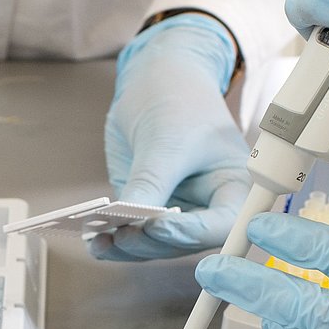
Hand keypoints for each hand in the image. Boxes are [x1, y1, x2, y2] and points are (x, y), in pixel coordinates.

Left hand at [91, 13, 250, 261]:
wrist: (157, 82)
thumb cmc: (178, 102)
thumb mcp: (167, 139)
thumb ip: (152, 181)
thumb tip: (132, 220)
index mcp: (234, 188)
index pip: (221, 224)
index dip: (191, 232)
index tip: (158, 227)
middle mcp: (209, 208)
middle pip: (185, 242)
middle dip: (152, 242)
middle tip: (123, 234)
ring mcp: (177, 212)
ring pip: (156, 245)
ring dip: (128, 246)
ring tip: (101, 239)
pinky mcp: (147, 211)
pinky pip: (134, 234)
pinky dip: (114, 241)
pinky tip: (94, 241)